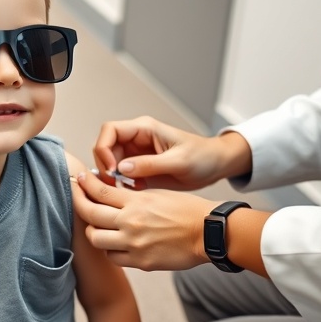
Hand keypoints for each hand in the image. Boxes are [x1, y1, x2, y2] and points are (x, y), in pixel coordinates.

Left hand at [71, 170, 214, 271]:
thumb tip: (106, 193)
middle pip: (89, 214)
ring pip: (95, 238)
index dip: (84, 184)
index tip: (78, 179)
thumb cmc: (186, 210)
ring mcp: (134, 244)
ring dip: (93, 231)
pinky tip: (114, 242)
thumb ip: (130, 197)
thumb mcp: (157, 194)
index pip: (99, 191)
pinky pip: (112, 256)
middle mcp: (131, 222)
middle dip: (78, 203)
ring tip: (97, 225)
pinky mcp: (141, 262)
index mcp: (136, 202)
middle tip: (76, 198)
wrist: (208, 232)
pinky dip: (109, 249)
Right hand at [92, 116, 251, 190]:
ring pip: (110, 163)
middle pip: (105, 148)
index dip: (104, 149)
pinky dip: (121, 185)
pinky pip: (121, 175)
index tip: (112, 170)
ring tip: (126, 190)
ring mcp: (137, 153)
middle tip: (115, 185)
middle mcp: (136, 139)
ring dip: (112, 178)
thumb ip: (149, 164)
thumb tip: (121, 169)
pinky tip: (134, 192)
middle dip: (105, 166)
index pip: (110, 130)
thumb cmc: (203, 157)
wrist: (216, 165)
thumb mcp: (179, 162)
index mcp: (144, 129)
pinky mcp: (140, 168)